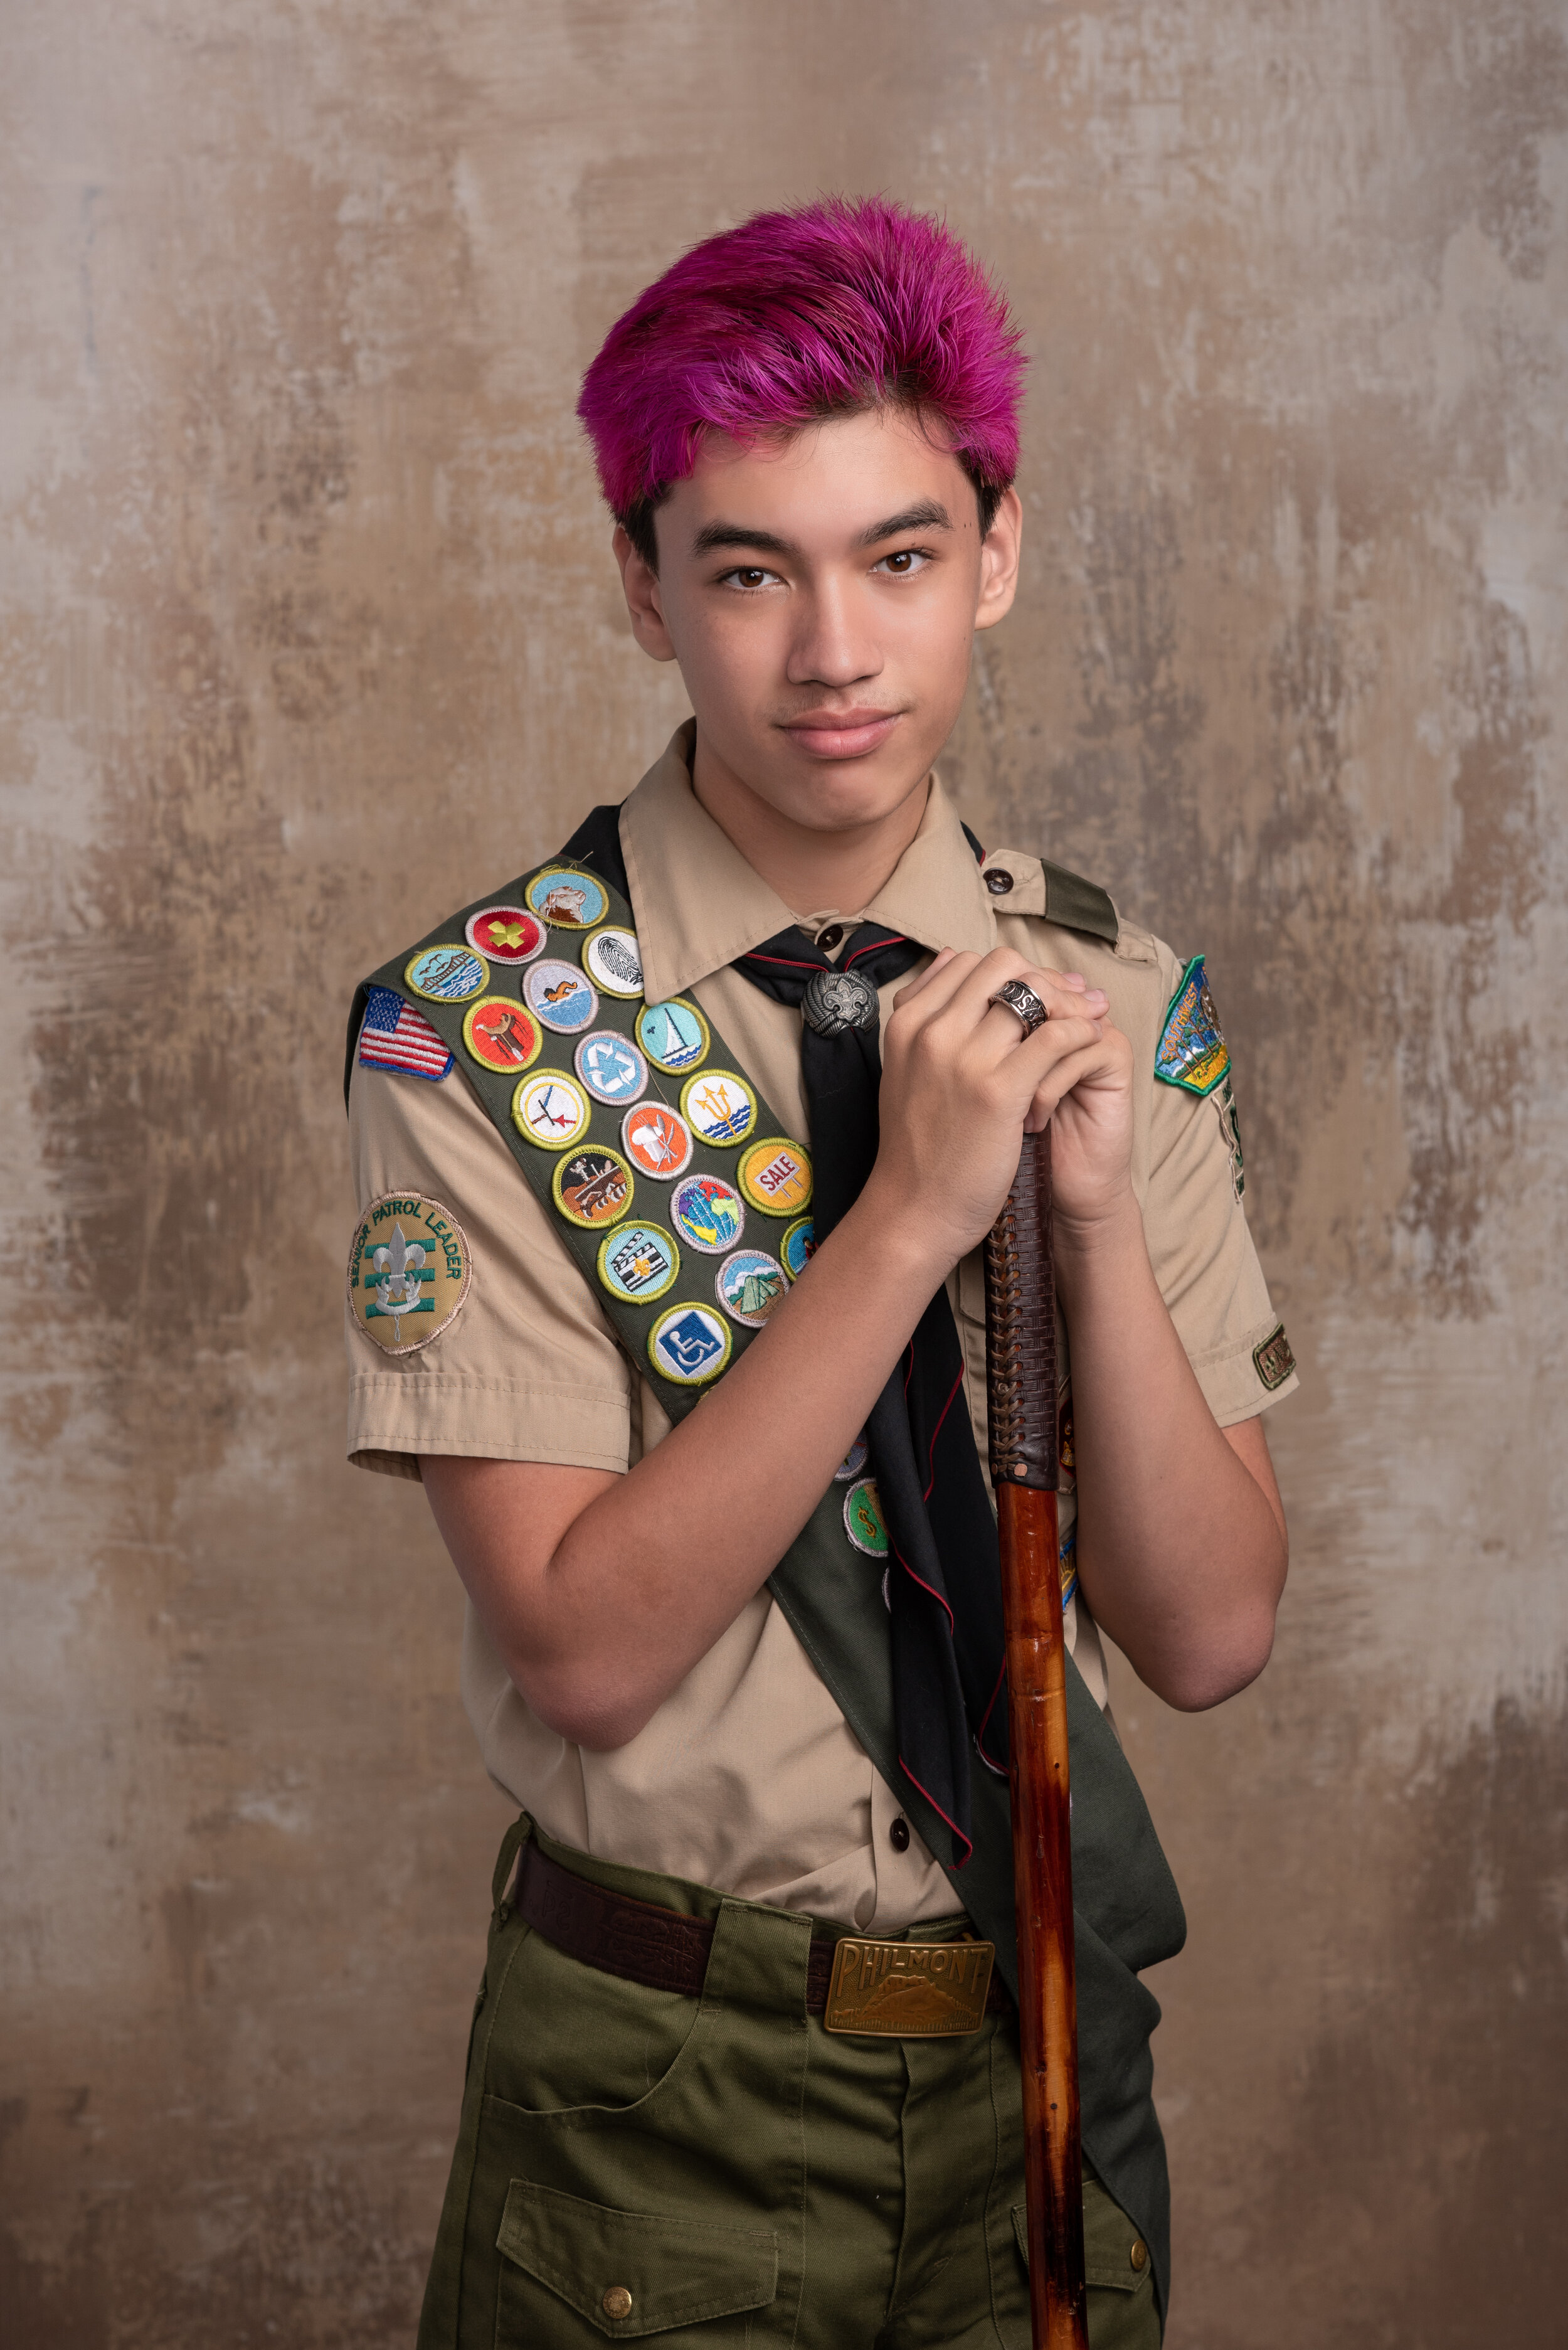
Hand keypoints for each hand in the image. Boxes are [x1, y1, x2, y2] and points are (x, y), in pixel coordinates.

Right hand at [862, 947, 1131, 1270]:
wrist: (914, 1209)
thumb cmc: (918, 1145)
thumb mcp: (907, 1067)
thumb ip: (927, 1014)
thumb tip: (953, 957)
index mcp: (907, 1022)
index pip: (968, 961)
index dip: (1012, 971)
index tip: (1040, 992)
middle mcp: (931, 1030)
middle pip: (1002, 965)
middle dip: (1043, 977)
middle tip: (1070, 1002)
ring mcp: (963, 1057)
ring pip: (1033, 992)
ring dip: (1069, 1003)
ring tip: (1088, 1021)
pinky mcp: (999, 1090)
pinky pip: (1054, 1036)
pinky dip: (1079, 1033)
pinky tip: (1087, 1047)